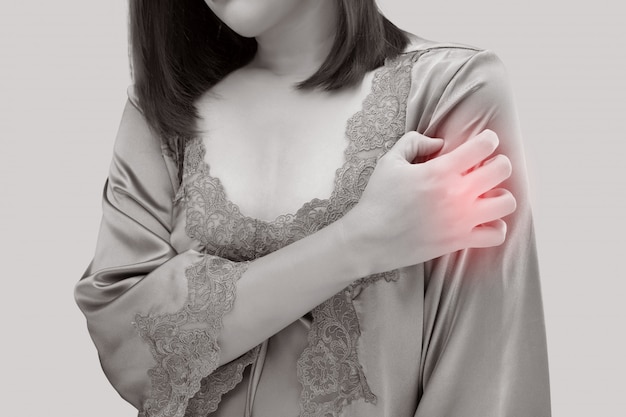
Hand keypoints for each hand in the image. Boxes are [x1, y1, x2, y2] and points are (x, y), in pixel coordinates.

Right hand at [339, 129, 515, 274]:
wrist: (369, 240)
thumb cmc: (377, 199)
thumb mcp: (389, 161)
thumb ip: (415, 142)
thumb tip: (439, 143)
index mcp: (440, 171)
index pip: (485, 145)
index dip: (487, 140)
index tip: (481, 143)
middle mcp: (457, 194)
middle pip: (502, 169)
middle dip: (497, 162)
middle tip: (484, 167)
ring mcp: (461, 220)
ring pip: (507, 202)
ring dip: (499, 194)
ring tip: (486, 195)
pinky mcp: (459, 241)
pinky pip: (497, 234)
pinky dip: (495, 226)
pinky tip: (482, 221)